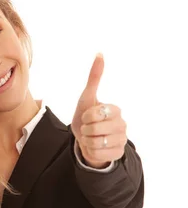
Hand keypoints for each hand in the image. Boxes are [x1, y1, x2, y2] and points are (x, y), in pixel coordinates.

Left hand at [71, 54, 127, 168]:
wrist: (85, 140)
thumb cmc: (86, 117)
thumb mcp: (87, 97)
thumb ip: (94, 77)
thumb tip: (100, 53)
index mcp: (115, 110)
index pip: (95, 114)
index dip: (86, 117)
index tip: (87, 117)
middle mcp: (122, 124)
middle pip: (95, 129)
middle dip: (86, 130)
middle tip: (88, 129)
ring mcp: (122, 140)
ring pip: (97, 143)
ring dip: (88, 141)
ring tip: (91, 138)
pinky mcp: (118, 154)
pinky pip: (98, 154)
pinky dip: (91, 152)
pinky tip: (95, 147)